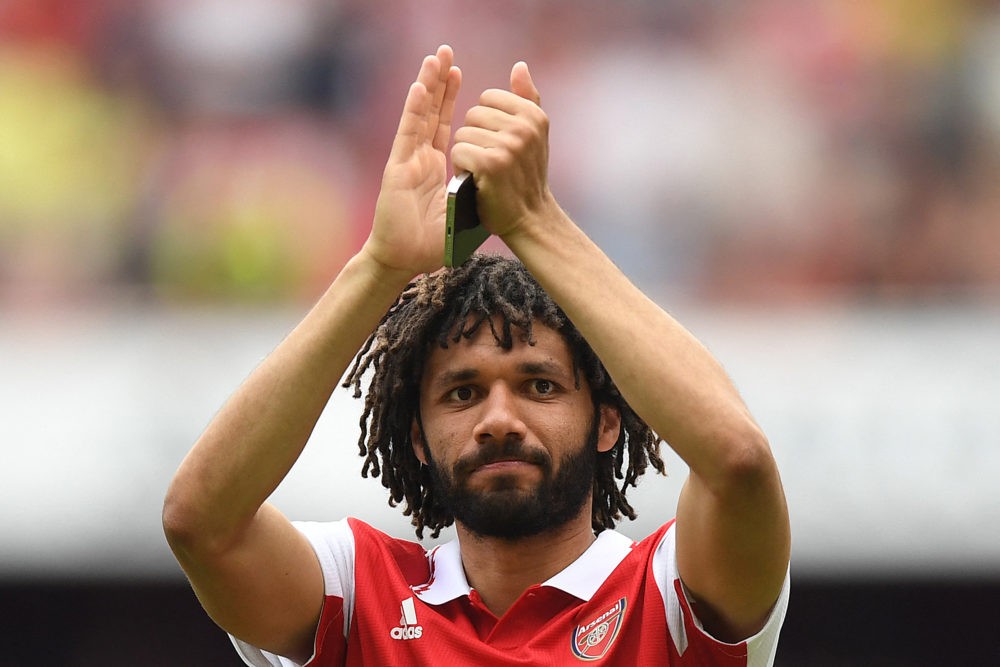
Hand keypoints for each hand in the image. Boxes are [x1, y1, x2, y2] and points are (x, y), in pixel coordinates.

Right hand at [364, 45, 461, 276]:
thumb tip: (502, 187)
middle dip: (439, 81)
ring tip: (435, 58)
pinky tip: (421, 87)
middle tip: (446, 52)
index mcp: (435, 166)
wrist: (406, 260)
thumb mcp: (466, 213)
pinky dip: (414, 109)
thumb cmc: (432, 244)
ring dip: (428, 85)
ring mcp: (407, 160)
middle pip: (430, 111)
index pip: (444, 124)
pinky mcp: (397, 168)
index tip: (460, 73)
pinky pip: (408, 133)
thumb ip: (479, 194)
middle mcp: (419, 157)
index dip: (450, 98)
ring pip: (418, 114)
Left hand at [451, 61, 554, 238]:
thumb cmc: (526, 175)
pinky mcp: (491, 163)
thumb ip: (526, 98)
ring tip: (485, 172)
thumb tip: (519, 67)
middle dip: (474, 138)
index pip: (488, 98)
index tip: (499, 143)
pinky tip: (476, 179)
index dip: (485, 122)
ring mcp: (509, 144)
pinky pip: (458, 151)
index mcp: (533, 114)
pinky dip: (461, 167)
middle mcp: (524, 126)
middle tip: (492, 161)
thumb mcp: (533, 134)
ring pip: (462, 134)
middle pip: (473, 115)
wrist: (530, 218)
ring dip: (467, 154)